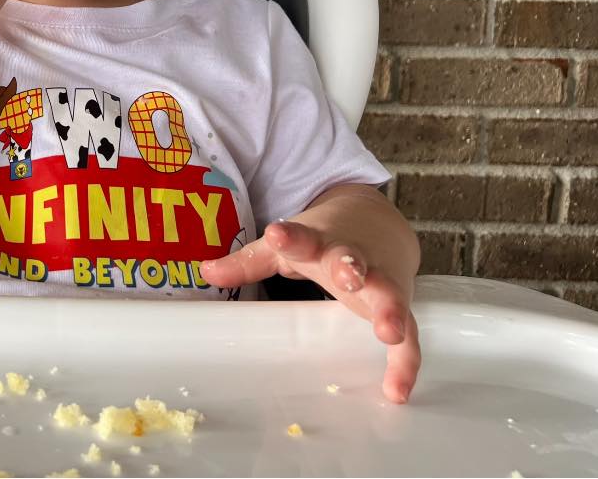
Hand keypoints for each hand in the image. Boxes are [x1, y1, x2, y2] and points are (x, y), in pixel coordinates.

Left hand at [201, 220, 420, 403]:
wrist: (378, 223)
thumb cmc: (325, 239)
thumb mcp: (288, 245)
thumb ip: (249, 261)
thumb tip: (206, 271)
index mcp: (318, 239)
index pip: (301, 236)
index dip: (290, 236)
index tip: (278, 234)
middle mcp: (352, 256)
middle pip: (352, 260)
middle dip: (350, 267)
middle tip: (349, 276)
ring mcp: (379, 280)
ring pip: (388, 293)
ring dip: (389, 309)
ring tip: (388, 331)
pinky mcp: (398, 304)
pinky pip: (408, 336)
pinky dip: (405, 362)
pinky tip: (397, 390)